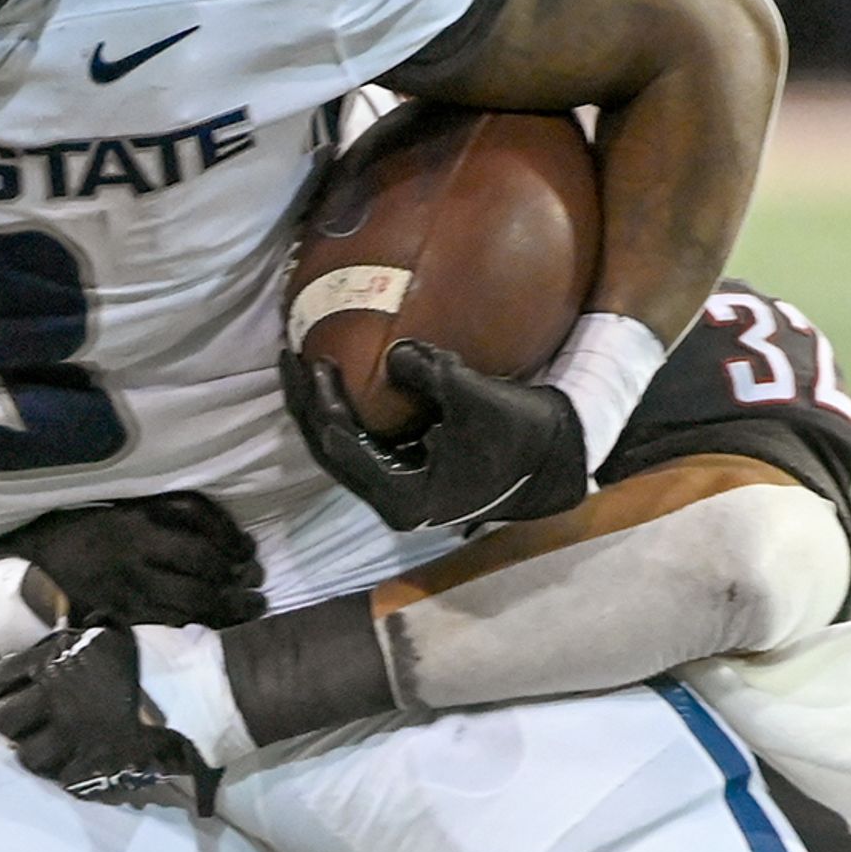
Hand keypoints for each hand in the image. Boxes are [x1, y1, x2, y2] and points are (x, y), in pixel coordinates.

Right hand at [0, 495, 265, 718]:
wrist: (24, 574)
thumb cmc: (73, 535)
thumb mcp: (117, 509)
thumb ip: (163, 511)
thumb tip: (218, 525)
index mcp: (133, 523)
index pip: (200, 535)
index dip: (233, 547)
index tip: (248, 553)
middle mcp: (133, 558)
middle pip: (203, 572)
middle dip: (237, 585)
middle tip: (259, 592)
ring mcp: (126, 592)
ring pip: (190, 603)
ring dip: (227, 609)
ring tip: (250, 611)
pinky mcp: (118, 618)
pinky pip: (166, 625)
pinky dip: (195, 626)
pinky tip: (213, 626)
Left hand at [0, 625, 220, 813]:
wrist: (199, 685)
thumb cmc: (154, 656)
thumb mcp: (100, 638)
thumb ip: (62, 652)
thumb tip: (35, 664)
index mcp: (53, 660)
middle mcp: (56, 697)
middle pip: (5, 723)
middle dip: (14, 727)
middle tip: (31, 729)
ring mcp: (75, 734)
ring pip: (30, 758)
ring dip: (41, 755)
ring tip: (59, 750)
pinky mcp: (96, 765)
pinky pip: (65, 779)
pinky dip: (72, 774)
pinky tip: (87, 763)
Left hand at [284, 338, 588, 533]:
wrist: (561, 458)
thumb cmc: (524, 435)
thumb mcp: (477, 400)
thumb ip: (431, 375)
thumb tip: (393, 351)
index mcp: (403, 497)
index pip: (341, 448)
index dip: (322, 403)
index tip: (313, 360)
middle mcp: (394, 500)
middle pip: (331, 451)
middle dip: (308, 405)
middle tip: (289, 357)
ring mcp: (401, 488)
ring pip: (343, 448)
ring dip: (323, 409)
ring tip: (304, 365)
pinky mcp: (411, 471)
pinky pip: (364, 440)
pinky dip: (350, 411)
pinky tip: (343, 379)